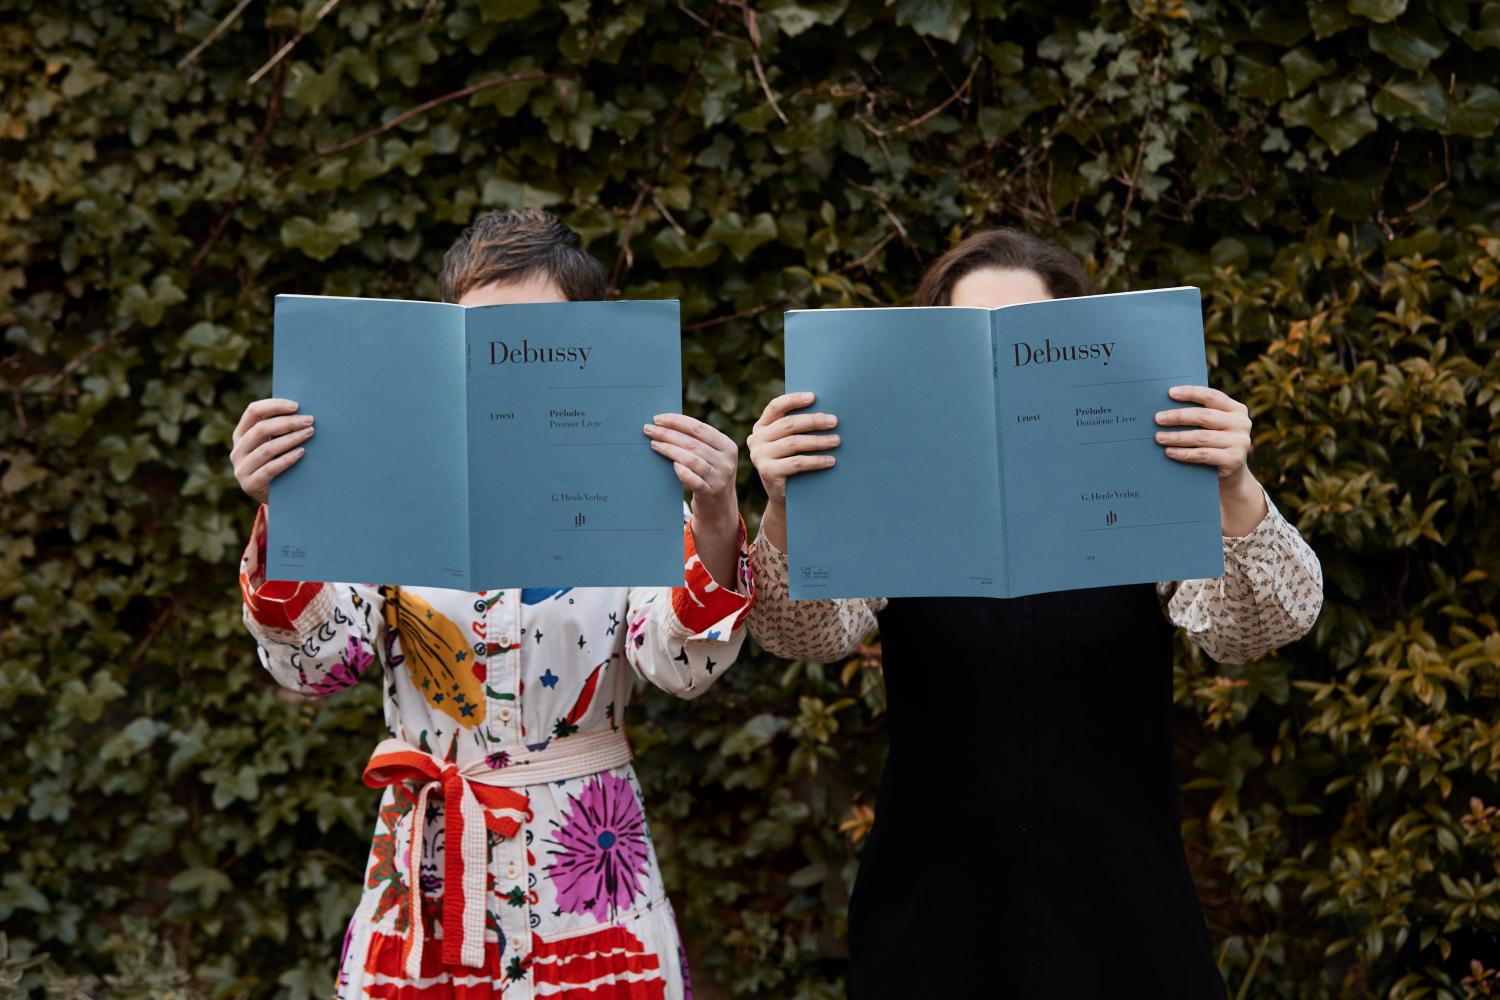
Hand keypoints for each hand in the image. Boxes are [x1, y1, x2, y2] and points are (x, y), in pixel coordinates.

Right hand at [231, 398, 312, 504]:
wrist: (277, 499)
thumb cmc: (278, 464)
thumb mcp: (272, 444)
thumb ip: (277, 429)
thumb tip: (301, 410)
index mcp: (240, 434)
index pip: (253, 411)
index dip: (274, 406)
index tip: (296, 406)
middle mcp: (237, 450)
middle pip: (261, 429)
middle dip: (288, 422)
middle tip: (309, 420)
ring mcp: (241, 468)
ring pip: (266, 448)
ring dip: (291, 438)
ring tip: (310, 433)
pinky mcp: (250, 484)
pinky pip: (270, 468)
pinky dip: (287, 459)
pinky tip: (302, 452)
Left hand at [643, 413, 740, 586]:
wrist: (719, 509)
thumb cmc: (708, 475)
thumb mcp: (712, 456)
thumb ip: (697, 441)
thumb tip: (665, 423)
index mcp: (727, 446)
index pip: (699, 428)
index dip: (677, 421)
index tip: (658, 418)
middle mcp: (726, 461)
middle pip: (692, 442)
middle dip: (667, 434)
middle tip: (648, 430)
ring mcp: (720, 478)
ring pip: (691, 459)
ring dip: (669, 449)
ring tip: (653, 444)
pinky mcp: (710, 493)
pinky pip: (693, 480)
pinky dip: (682, 471)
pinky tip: (671, 465)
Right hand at [746, 392, 838, 550]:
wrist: (784, 497)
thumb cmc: (792, 463)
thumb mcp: (790, 443)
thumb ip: (797, 427)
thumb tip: (826, 409)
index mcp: (761, 427)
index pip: (775, 407)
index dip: (794, 400)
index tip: (814, 397)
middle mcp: (756, 439)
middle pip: (789, 424)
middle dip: (814, 421)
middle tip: (835, 421)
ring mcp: (760, 456)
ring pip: (794, 443)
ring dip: (819, 441)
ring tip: (837, 441)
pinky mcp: (768, 472)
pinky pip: (797, 462)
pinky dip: (816, 461)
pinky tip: (831, 461)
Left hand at [1155, 385, 1266, 535]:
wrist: (1231, 476)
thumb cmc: (1214, 445)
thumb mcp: (1212, 427)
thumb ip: (1200, 414)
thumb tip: (1166, 405)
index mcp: (1237, 409)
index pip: (1212, 396)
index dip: (1191, 393)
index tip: (1170, 393)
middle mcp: (1242, 424)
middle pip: (1205, 416)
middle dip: (1178, 416)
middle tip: (1157, 418)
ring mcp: (1240, 442)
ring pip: (1202, 437)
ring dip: (1177, 437)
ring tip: (1158, 437)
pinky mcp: (1234, 460)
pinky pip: (1203, 455)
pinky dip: (1183, 453)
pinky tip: (1169, 452)